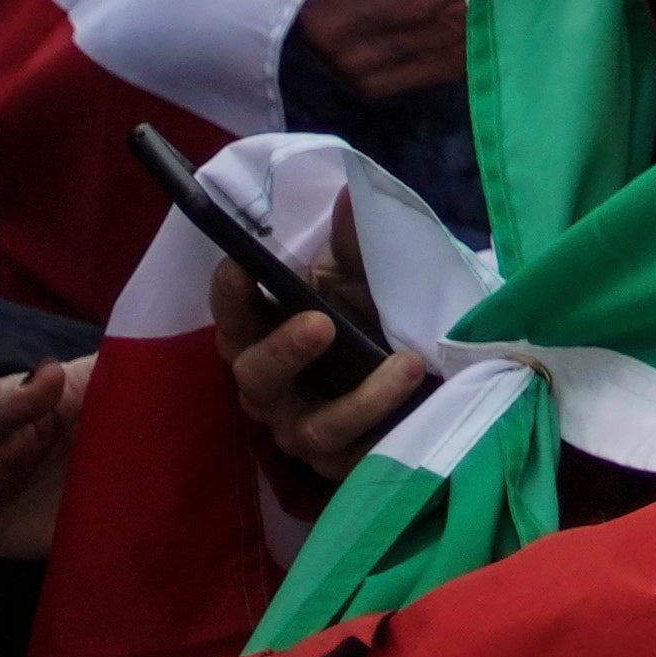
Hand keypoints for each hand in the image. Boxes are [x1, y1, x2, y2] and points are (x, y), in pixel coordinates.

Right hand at [209, 239, 428, 508]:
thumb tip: (350, 194)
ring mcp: (305, 429)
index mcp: (265, 334)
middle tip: (319, 324)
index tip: (241, 264)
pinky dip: (391, 432)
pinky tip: (423, 405)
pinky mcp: (345, 462)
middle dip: (283, 351)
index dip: (230, 294)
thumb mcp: (365, 276)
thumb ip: (354, 244)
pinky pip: (360, 458)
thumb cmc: (372, 313)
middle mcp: (273, 388)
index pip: (233, 316)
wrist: (425, 360)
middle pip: (255, 376)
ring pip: (312, 429)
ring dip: (360, 400)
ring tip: (407, 365)